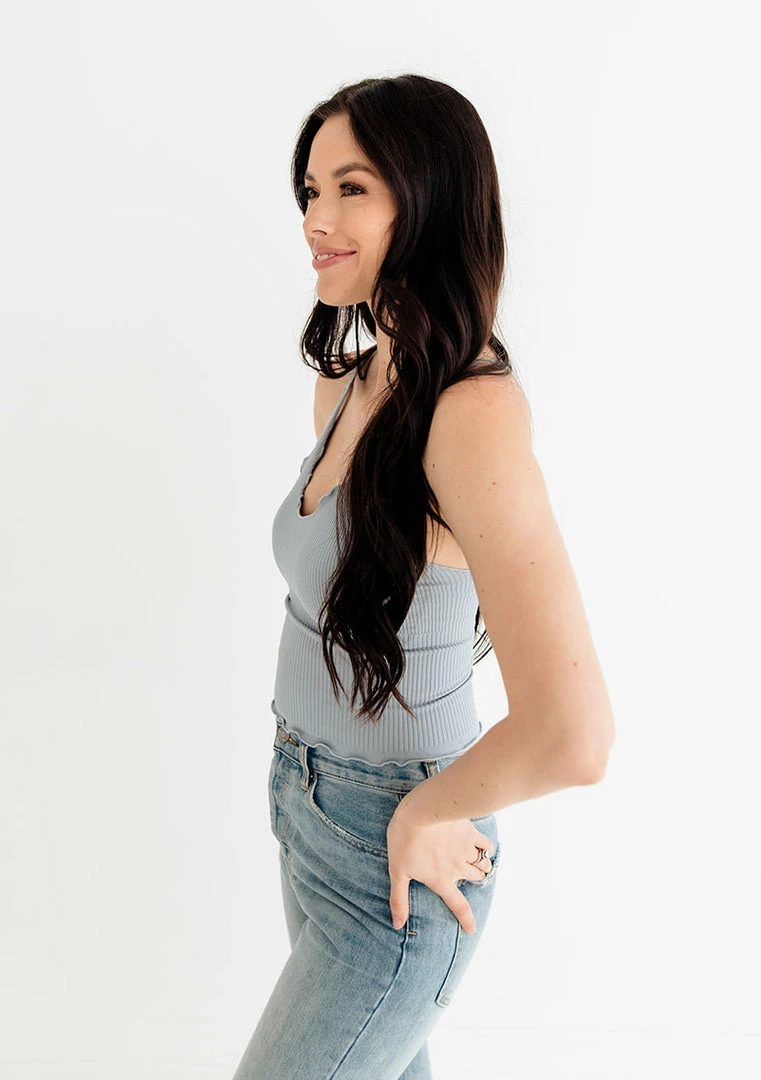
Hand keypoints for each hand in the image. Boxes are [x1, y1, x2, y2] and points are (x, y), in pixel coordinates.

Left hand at [386, 794, 493, 933]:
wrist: (422, 810)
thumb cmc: (405, 840)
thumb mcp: (397, 871)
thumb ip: (399, 899)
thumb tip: (397, 924)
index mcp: (441, 880)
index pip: (458, 905)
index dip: (466, 919)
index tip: (472, 929)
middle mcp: (458, 868)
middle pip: (475, 879)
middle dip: (476, 879)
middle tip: (472, 877)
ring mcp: (466, 850)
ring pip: (483, 864)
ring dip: (483, 866)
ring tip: (480, 864)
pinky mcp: (471, 832)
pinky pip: (487, 845)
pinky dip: (488, 848)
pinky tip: (484, 847)